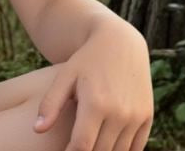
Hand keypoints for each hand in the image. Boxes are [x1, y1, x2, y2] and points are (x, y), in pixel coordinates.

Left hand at [34, 23, 152, 150]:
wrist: (120, 44)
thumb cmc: (85, 61)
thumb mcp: (64, 78)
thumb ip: (50, 104)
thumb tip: (37, 130)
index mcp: (96, 104)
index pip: (82, 145)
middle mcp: (120, 112)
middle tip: (73, 150)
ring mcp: (136, 115)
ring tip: (88, 147)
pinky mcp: (147, 116)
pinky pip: (136, 147)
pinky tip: (106, 147)